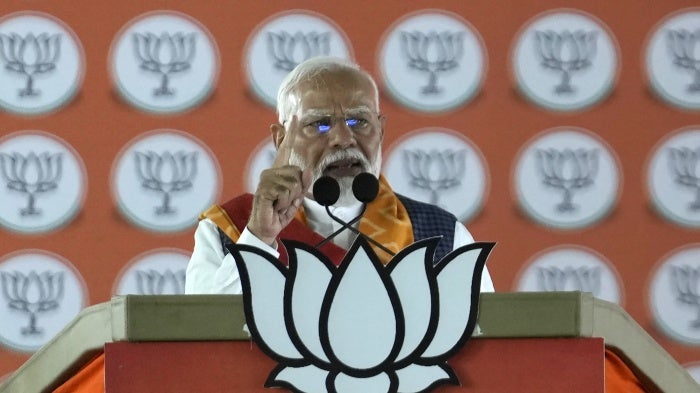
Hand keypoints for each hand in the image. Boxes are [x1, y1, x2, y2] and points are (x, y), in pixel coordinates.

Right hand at [248, 117, 311, 245]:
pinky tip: (275, 206)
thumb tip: (307, 169)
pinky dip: (284, 202)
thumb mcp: (296, 197)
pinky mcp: (264, 188)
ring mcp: (266, 179)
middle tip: (285, 200)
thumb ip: (303, 183)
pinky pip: (287, 192)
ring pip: (295, 183)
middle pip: (299, 173)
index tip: (295, 117)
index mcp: (279, 171)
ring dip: (291, 198)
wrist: (267, 227)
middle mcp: (271, 171)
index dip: (290, 133)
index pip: (286, 149)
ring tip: (280, 204)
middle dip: (298, 191)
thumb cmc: (280, 212)